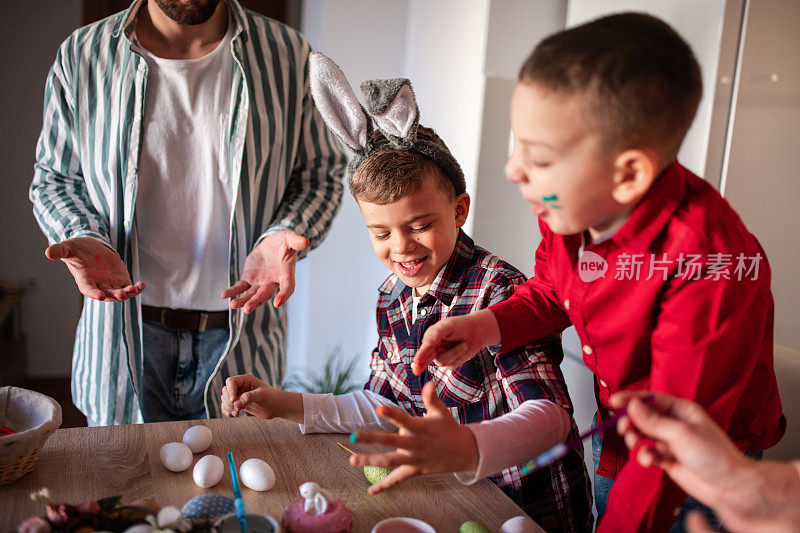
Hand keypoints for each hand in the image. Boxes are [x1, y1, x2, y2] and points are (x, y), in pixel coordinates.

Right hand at [45, 237, 144, 301]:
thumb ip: (60, 251)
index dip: (94, 293)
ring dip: (127, 293)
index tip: (99, 296)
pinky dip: (137, 288)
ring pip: (120, 293)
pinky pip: (130, 287)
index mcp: (85, 281)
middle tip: (121, 295)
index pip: (89, 290)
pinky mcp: (121, 280)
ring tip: (133, 289)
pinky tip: (141, 285)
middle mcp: (99, 286)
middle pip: (107, 294)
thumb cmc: (77, 250)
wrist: (90, 249)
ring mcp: (111, 284)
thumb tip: (48, 252)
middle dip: (114, 295)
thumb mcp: (69, 248)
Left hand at [221, 230, 308, 312]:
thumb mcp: (291, 239)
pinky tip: (224, 295)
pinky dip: (233, 291)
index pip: (287, 288)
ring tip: (233, 305)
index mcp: (286, 275)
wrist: (274, 244)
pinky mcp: (249, 279)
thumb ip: (297, 241)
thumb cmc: (285, 243)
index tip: (278, 303)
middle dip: (256, 302)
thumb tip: (306, 241)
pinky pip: (240, 287)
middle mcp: (273, 282)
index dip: (283, 296)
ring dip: (243, 301)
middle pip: (265, 295)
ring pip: (251, 295)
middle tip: (247, 309)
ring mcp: (260, 282)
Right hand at [221, 374, 302, 421]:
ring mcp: (239, 395)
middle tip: (237, 410)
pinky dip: (226, 410)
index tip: (233, 401)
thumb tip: (236, 403)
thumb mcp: (262, 395)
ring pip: (225, 399)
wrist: (276, 407)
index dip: (230, 391)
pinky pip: (227, 406)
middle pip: (226, 391)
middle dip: (228, 401)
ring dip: (227, 407)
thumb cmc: (271, 397)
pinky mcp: (239, 403)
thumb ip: (249, 397)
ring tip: (236, 413)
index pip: (231, 381)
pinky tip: (231, 415)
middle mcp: (240, 386)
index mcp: (245, 380)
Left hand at [349, 382, 478, 494]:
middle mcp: (415, 444)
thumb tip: (429, 383)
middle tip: (353, 436)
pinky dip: (385, 485)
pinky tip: (371, 491)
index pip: (404, 419)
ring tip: (352, 460)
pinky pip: (398, 479)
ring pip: (390, 461)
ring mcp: (415, 459)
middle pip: (391, 442)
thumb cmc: (448, 428)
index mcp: (420, 428)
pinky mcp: (415, 471)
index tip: (378, 408)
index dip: (391, 414)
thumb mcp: (441, 412)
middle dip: (371, 439)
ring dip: (370, 461)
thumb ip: (432, 399)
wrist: (464, 452)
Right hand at [411, 309, 499, 374]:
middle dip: (421, 364)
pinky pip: (452, 364)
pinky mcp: (451, 364)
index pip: (423, 349)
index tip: (415, 364)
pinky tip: (463, 348)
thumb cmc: (460, 326)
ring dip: (455, 352)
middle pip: (426, 359)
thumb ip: (436, 333)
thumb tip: (427, 342)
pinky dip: (459, 355)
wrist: (476, 331)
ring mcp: (441, 357)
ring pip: (442, 361)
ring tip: (463, 343)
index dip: (418, 357)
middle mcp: (433, 350)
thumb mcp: (448, 325)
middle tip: (416, 371)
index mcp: (430, 338)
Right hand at [611, 391, 747, 506]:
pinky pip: (648, 453)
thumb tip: (632, 405)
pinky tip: (648, 461)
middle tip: (625, 429)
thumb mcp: (681, 433)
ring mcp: (671, 442)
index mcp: (681, 410)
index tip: (613, 401)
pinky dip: (644, 456)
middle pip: (643, 417)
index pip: (651, 398)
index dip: (631, 398)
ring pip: (643, 435)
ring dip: (636, 440)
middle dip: (631, 422)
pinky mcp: (668, 459)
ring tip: (636, 446)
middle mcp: (674, 424)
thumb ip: (653, 420)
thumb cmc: (715, 456)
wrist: (730, 487)